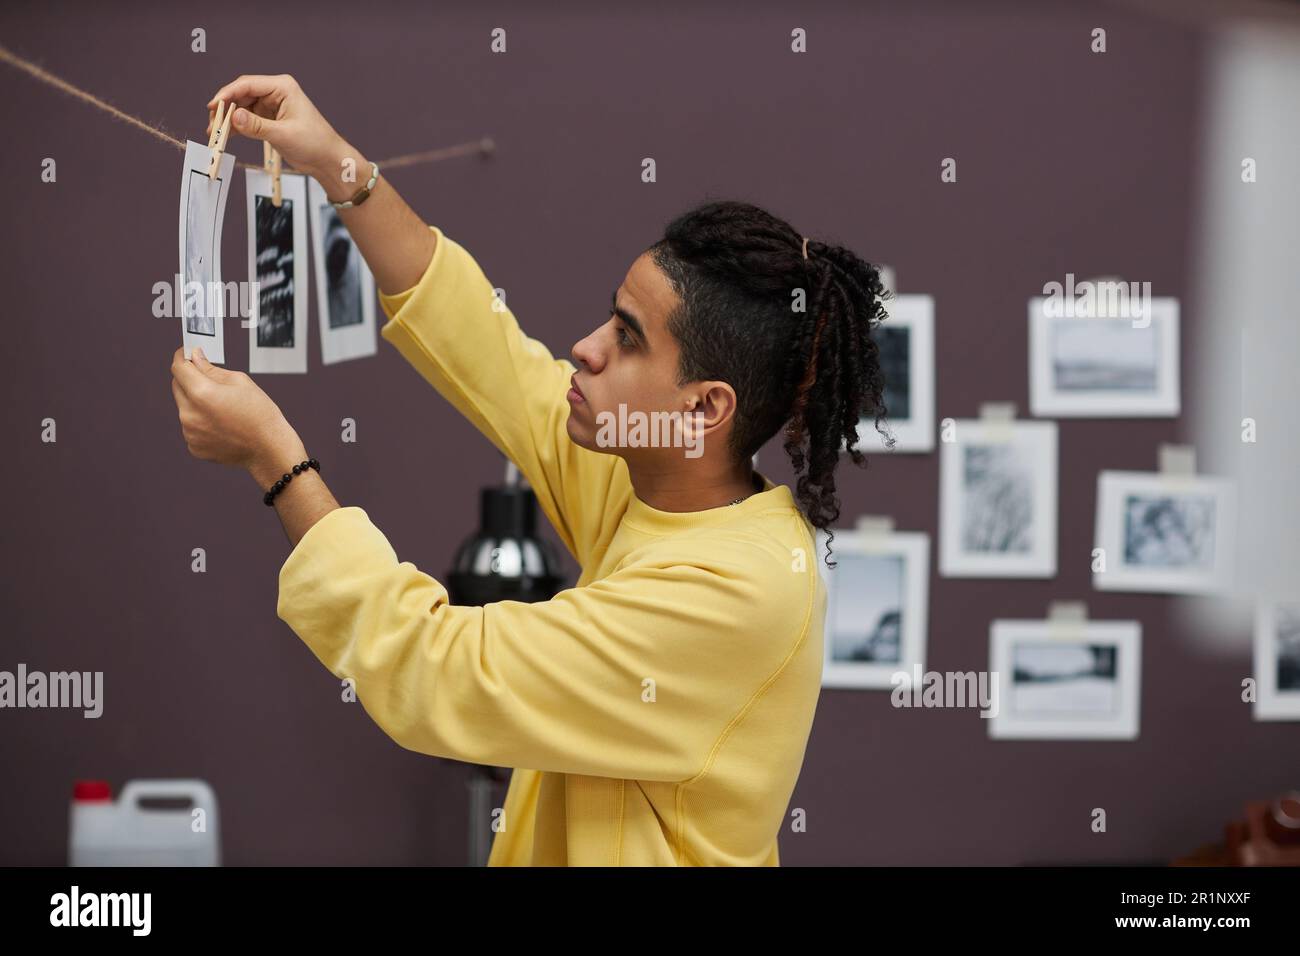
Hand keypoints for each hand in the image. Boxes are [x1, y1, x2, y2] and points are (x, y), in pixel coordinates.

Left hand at [170, 347, 304, 475]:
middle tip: (209, 379)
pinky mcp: (194, 446)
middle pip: (177, 386)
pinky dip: (201, 421)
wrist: (269, 449)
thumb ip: (211, 369)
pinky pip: (191, 426)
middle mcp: (190, 414)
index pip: (179, 368)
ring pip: (184, 407)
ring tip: (222, 408)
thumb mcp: (240, 382)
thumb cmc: (260, 415)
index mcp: (202, 394)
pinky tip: (221, 424)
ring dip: (196, 402)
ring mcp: (190, 432)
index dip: (182, 357)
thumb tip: (195, 359)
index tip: (187, 353)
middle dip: (189, 379)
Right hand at [205, 74, 355, 183]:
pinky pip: (248, 119)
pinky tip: (227, 135)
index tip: (213, 106)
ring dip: (229, 119)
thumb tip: (233, 117)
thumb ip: (257, 126)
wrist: (327, 160)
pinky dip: (237, 126)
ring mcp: (272, 105)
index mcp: (282, 87)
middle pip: (241, 94)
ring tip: (216, 133)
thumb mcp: (283, 135)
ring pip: (242, 107)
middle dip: (225, 109)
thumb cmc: (315, 143)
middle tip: (212, 124)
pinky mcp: (270, 119)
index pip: (247, 84)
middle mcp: (275, 92)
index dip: (227, 94)